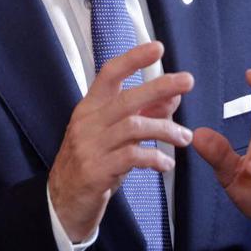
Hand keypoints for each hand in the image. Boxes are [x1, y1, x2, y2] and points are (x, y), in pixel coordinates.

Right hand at [48, 41, 193, 242]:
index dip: (133, 59)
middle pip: (127, 98)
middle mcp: (87, 123)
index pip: (109, 74)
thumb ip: (143, 114)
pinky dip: (154, 158)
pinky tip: (166, 164)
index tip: (157, 48)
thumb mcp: (115, 135)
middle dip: (159, 87)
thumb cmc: (92, 163)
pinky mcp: (95, 171)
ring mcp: (89, 146)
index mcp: (90, 108)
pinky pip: (131, 157)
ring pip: (133, 127)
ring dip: (165, 130)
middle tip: (187, 81)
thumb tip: (172, 95)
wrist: (63, 203)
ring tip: (184, 137)